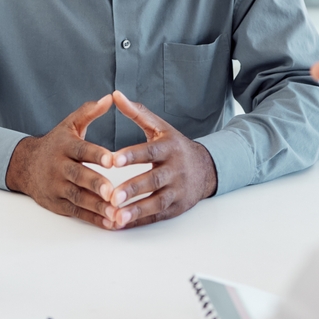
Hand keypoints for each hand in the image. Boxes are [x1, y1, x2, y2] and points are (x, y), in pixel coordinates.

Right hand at [5, 95, 117, 227]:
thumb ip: (89, 112)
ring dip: (96, 207)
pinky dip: (93, 219)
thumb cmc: (55, 144)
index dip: (96, 155)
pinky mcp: (58, 204)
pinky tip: (109, 223)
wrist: (24, 165)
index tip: (112, 160)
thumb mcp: (69, 125)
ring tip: (115, 213)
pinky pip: (77, 212)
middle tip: (112, 192)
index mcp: (65, 146)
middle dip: (95, 185)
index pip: (81, 150)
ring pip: (77, 198)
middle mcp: (59, 167)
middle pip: (78, 176)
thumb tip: (110, 97)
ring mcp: (57, 187)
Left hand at [104, 90, 217, 228]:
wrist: (206, 168)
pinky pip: (157, 215)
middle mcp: (175, 169)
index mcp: (169, 147)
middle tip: (113, 196)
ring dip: (137, 210)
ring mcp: (178, 190)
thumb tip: (115, 95)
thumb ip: (137, 113)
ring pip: (157, 201)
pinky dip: (140, 220)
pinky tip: (122, 224)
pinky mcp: (177, 207)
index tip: (113, 160)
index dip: (132, 155)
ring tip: (116, 216)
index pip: (150, 151)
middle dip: (133, 188)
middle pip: (154, 180)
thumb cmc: (174, 146)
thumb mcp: (160, 127)